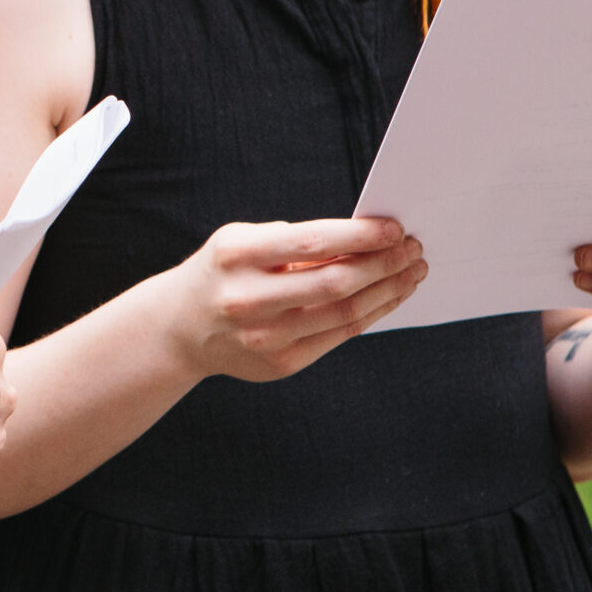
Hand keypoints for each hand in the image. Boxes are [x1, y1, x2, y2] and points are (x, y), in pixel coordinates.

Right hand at [169, 218, 425, 381]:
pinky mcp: (281, 363)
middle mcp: (248, 299)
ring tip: (412, 271)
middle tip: (412, 249)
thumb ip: (293, 241)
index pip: (312, 244)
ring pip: (344, 312)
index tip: (394, 228)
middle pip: (335, 283)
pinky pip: (340, 335)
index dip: (360, 236)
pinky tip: (389, 295)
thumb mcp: (240, 242)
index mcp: (237, 257)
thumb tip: (364, 240)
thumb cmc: (222, 273)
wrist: (179, 329)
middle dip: (383, 264)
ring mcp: (265, 337)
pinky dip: (372, 313)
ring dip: (388, 290)